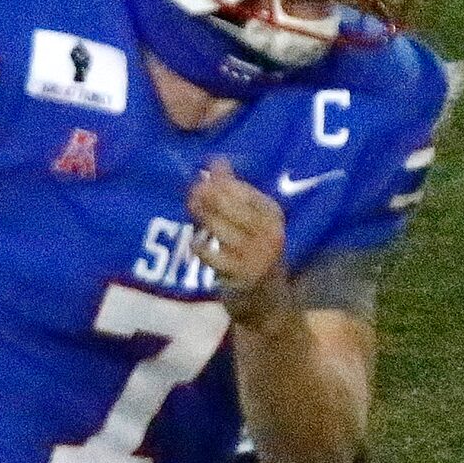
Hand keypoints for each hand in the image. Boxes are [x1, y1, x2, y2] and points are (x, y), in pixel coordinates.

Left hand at [188, 160, 291, 327]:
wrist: (267, 301)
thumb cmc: (254, 254)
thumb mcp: (250, 222)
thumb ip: (233, 191)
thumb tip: (216, 161)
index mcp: (272, 215)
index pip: (244, 191)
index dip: (221, 182)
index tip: (202, 177)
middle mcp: (268, 232)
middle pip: (232, 206)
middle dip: (209, 196)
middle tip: (191, 192)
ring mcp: (255, 254)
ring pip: (222, 228)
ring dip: (203, 217)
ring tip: (191, 209)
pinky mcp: (241, 275)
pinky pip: (214, 256)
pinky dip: (202, 248)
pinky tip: (195, 243)